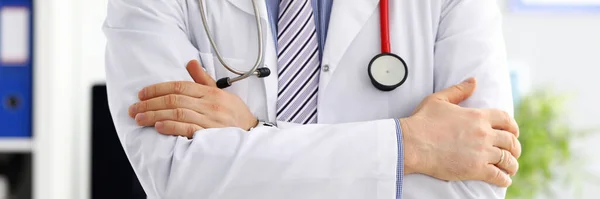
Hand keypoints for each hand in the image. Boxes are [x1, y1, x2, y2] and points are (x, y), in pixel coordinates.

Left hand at [128, 60, 257, 137]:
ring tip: (139, 118)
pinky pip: (188, 129)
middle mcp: (209, 103)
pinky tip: (158, 127)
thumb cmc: (236, 114)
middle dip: (150, 103)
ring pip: (177, 113)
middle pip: (174, 99)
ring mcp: (210, 119)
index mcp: (210, 92)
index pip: (179, 86)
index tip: (141, 94)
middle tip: (133, 108)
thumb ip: (203, 79)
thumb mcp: (222, 92)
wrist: (253, 133)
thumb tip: (190, 62)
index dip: (157, 89)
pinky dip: (171, 127)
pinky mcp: (210, 135)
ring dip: (155, 115)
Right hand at [400, 78, 520, 186]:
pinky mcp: (475, 169)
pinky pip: (498, 176)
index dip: (512, 127)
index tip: (513, 133)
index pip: (505, 119)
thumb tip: (473, 81)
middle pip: (510, 141)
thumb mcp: (438, 99)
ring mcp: (481, 152)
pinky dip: (504, 179)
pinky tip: (504, 181)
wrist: (411, 143)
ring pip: (507, 160)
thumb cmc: (422, 121)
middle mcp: (484, 133)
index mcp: (477, 116)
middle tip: (512, 152)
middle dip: (514, 147)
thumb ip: (458, 90)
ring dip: (512, 165)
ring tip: (510, 169)